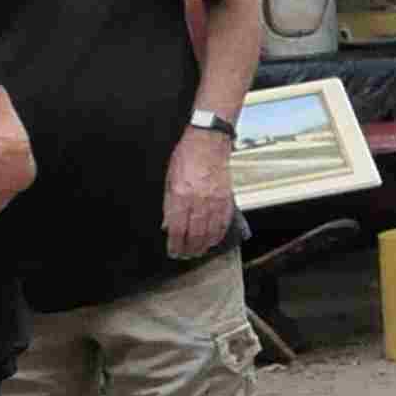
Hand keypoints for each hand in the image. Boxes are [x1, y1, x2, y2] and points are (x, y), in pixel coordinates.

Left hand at [161, 125, 236, 260]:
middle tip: (186, 255)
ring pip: (211, 231)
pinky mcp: (226, 197)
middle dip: (190, 249)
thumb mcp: (169, 178)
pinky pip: (224, 221)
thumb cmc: (187, 155)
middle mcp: (199, 200)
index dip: (175, 244)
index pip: (178, 229)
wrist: (208, 140)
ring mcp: (215, 200)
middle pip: (195, 234)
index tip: (173, 251)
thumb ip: (169, 204)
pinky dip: (219, 233)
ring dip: (204, 245)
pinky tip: (214, 239)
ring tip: (199, 251)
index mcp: (181, 195)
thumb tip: (168, 224)